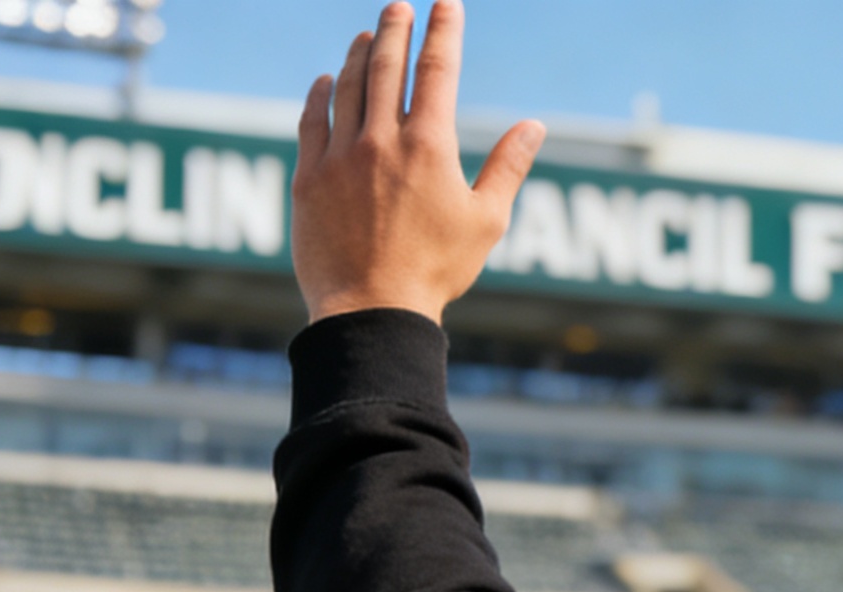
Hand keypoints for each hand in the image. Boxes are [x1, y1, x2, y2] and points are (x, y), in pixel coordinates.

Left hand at [290, 0, 544, 324]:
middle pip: (385, 64)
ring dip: (357, 53)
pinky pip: (312, 120)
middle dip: (394, 27)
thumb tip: (534, 126)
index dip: (444, 31)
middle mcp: (380, 140)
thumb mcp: (486, 220)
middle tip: (399, 5)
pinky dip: (319, 94)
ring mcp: (340, 155)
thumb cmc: (437, 270)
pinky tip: (325, 80)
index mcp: (429, 146)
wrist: (372, 309)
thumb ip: (509, 167)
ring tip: (364, 34)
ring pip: (346, 86)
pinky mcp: (308, 176)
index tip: (446, 4)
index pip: (438, 70)